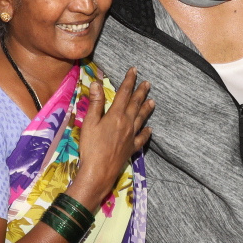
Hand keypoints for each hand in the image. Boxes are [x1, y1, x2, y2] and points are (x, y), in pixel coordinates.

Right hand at [70, 68, 153, 209]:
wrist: (99, 171)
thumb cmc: (91, 147)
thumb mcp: (89, 123)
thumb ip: (95, 103)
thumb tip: (97, 84)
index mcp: (115, 115)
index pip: (124, 93)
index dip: (129, 81)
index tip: (134, 70)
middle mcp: (127, 123)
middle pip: (135, 104)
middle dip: (141, 92)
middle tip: (148, 83)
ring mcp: (131, 136)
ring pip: (141, 119)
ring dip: (147, 109)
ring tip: (153, 101)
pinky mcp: (132, 148)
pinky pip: (142, 138)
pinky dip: (146, 132)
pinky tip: (150, 129)